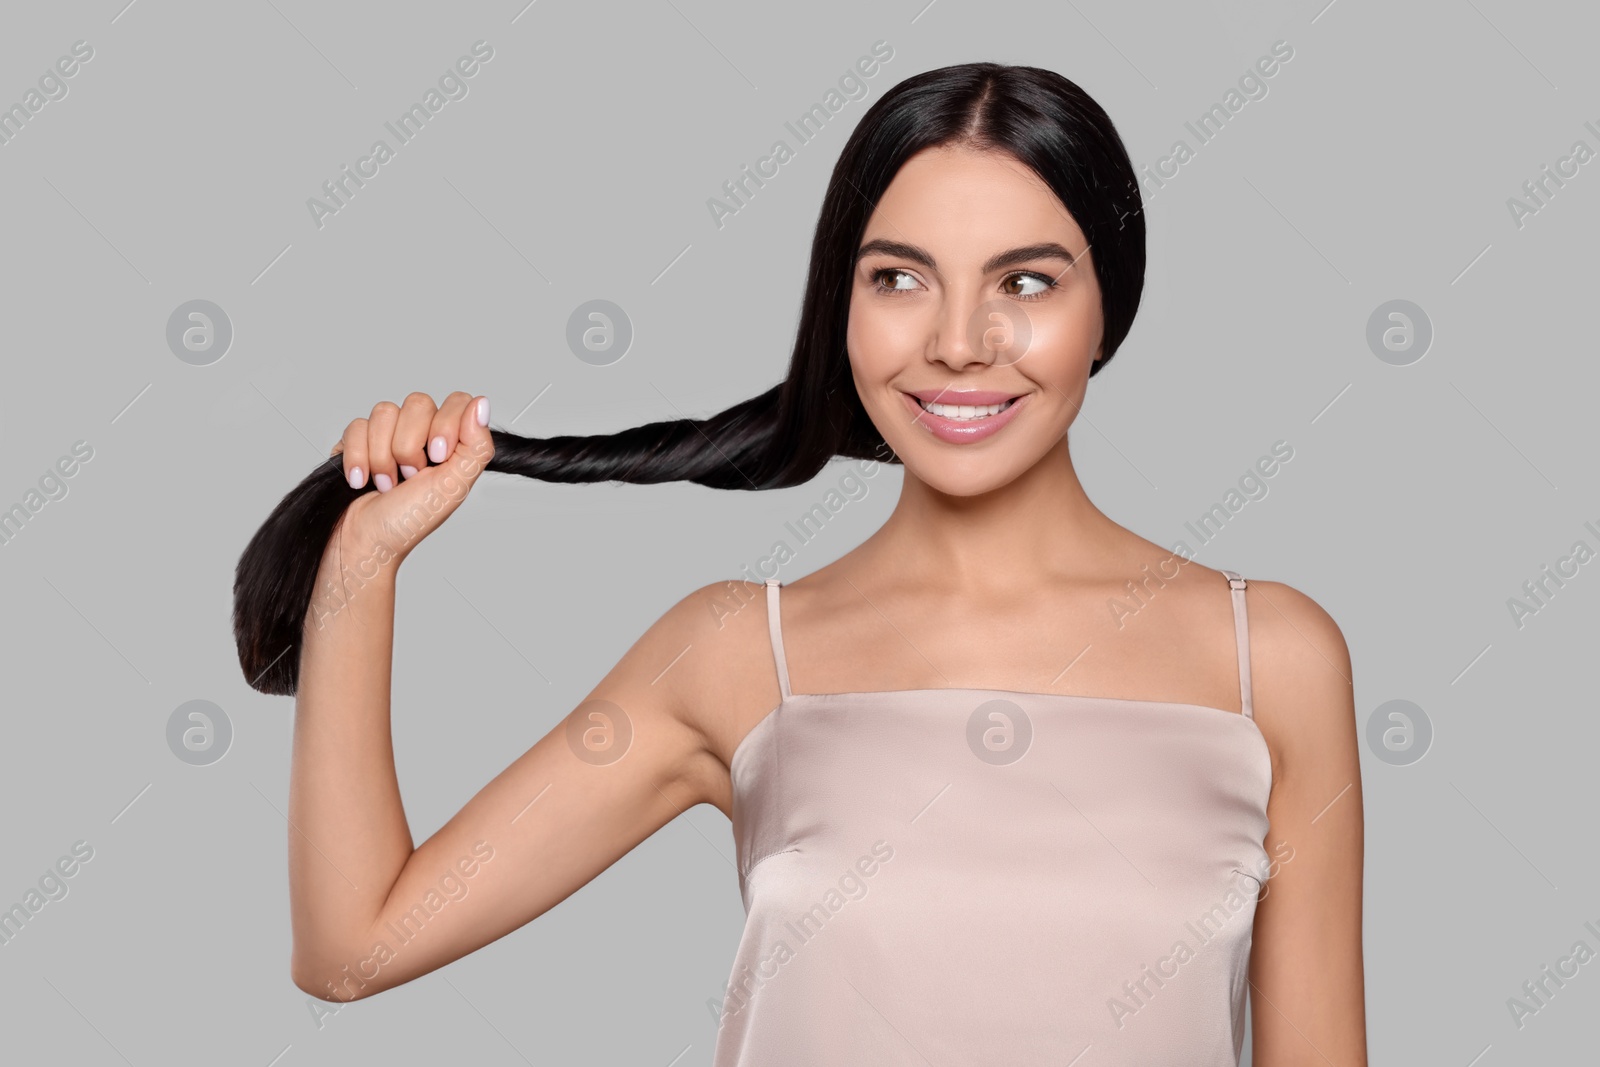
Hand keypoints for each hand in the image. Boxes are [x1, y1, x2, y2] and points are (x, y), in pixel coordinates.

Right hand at [327, 391, 493, 565]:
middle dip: (410, 446)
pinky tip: (360, 480)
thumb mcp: (454, 486)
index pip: (457, 401)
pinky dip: (357, 458)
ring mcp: (387, 434)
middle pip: (418, 402)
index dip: (445, 424)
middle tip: (410, 476)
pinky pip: (356, 426)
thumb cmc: (409, 521)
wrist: (365, 541)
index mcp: (451, 442)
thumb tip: (481, 404)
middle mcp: (421, 433)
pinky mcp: (357, 440)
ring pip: (384, 411)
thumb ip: (476, 445)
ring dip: (383, 456)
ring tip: (387, 483)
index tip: (438, 457)